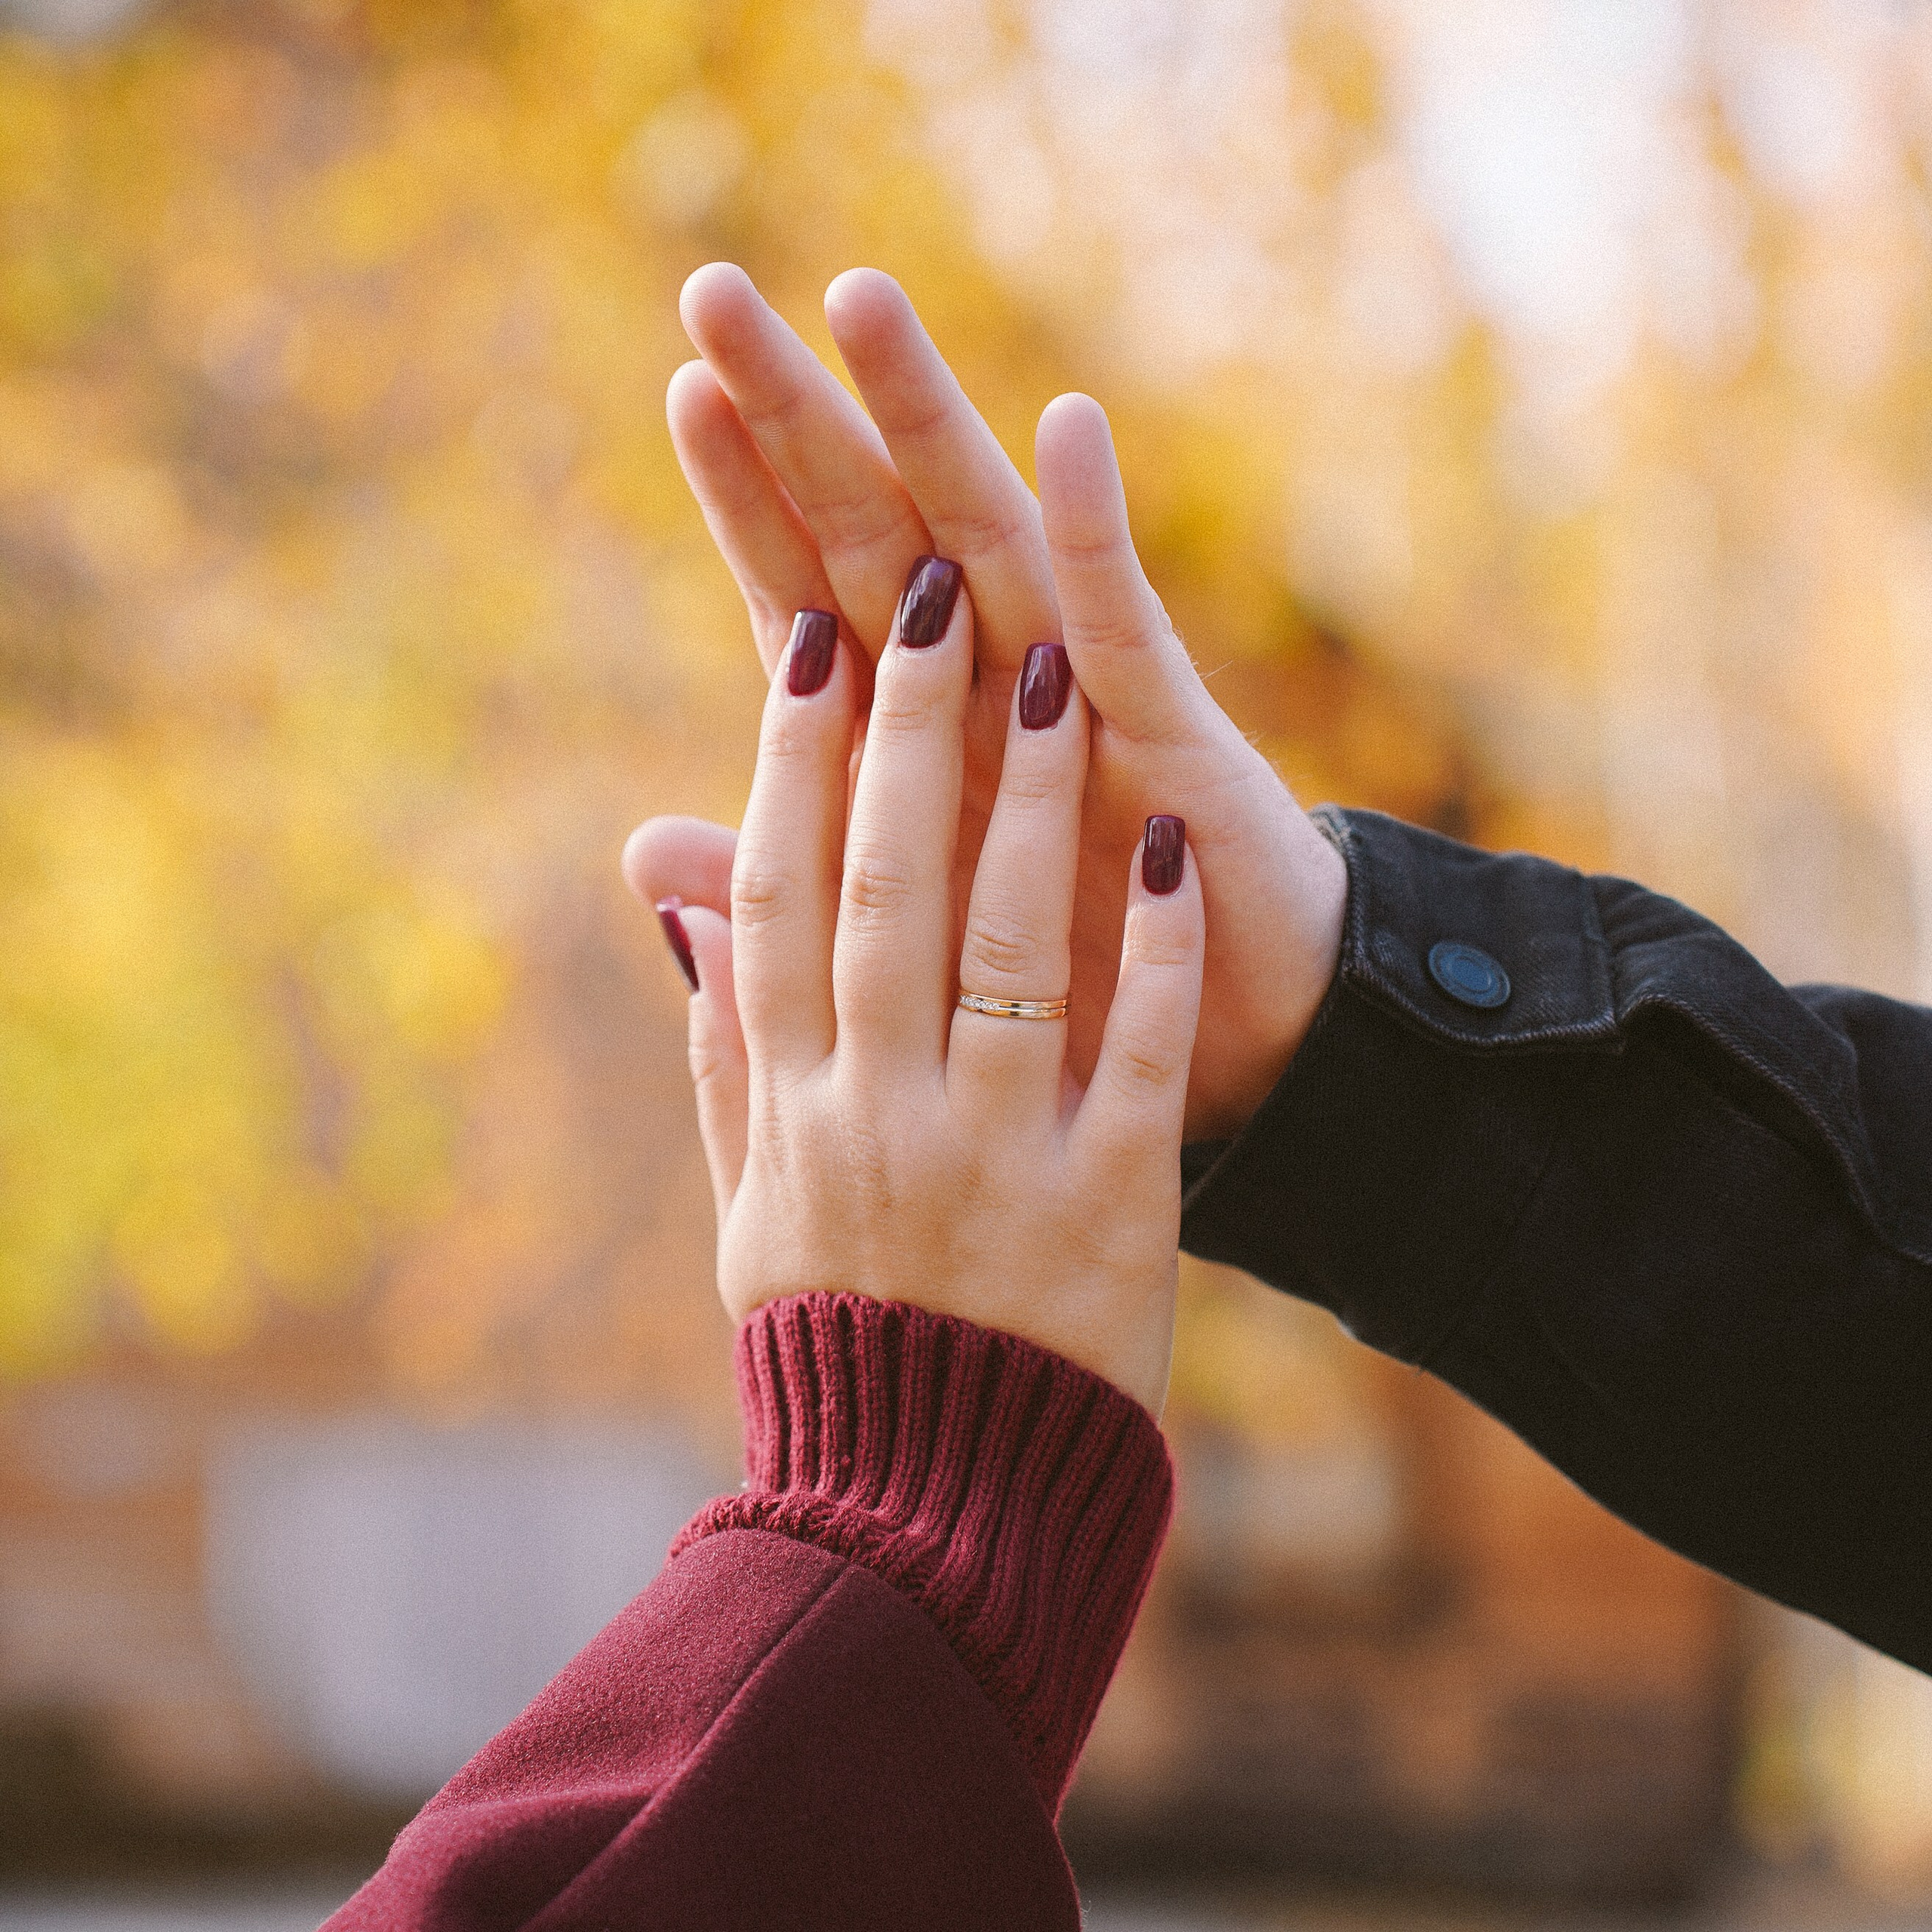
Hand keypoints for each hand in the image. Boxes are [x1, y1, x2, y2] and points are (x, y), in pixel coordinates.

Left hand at [629, 264, 1343, 1140]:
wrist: (1222, 1037)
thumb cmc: (1061, 982)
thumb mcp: (898, 944)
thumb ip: (786, 886)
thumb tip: (641, 852)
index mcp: (908, 736)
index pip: (811, 596)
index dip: (750, 498)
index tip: (682, 392)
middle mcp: (983, 687)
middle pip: (874, 530)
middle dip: (798, 416)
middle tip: (714, 293)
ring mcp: (1076, 694)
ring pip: (986, 539)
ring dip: (924, 421)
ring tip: (859, 303)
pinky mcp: (1167, 733)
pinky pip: (1126, 625)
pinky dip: (1095, 530)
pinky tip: (1067, 428)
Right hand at [643, 576, 1202, 1415]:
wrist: (926, 1521)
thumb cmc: (838, 1345)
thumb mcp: (750, 1212)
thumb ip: (720, 1057)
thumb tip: (678, 904)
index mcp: (789, 1110)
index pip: (780, 901)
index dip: (790, 765)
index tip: (810, 643)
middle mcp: (876, 1118)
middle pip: (885, 889)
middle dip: (906, 733)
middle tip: (929, 591)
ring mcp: (992, 1161)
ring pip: (1004, 947)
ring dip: (1028, 802)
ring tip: (1048, 666)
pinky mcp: (1108, 1211)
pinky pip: (1132, 1058)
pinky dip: (1152, 950)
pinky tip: (1172, 846)